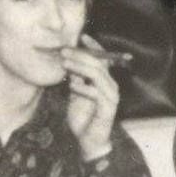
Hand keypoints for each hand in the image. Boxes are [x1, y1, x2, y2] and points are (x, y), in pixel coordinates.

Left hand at [61, 34, 119, 160]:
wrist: (88, 140)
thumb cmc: (83, 116)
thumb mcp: (76, 93)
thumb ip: (76, 78)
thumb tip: (68, 60)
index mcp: (105, 81)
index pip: (103, 59)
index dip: (94, 47)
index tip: (81, 37)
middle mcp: (111, 86)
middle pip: (99, 64)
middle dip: (81, 55)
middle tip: (64, 51)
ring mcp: (111, 97)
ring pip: (98, 75)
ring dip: (80, 67)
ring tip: (65, 64)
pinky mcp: (108, 108)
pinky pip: (96, 93)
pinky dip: (83, 87)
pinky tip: (71, 86)